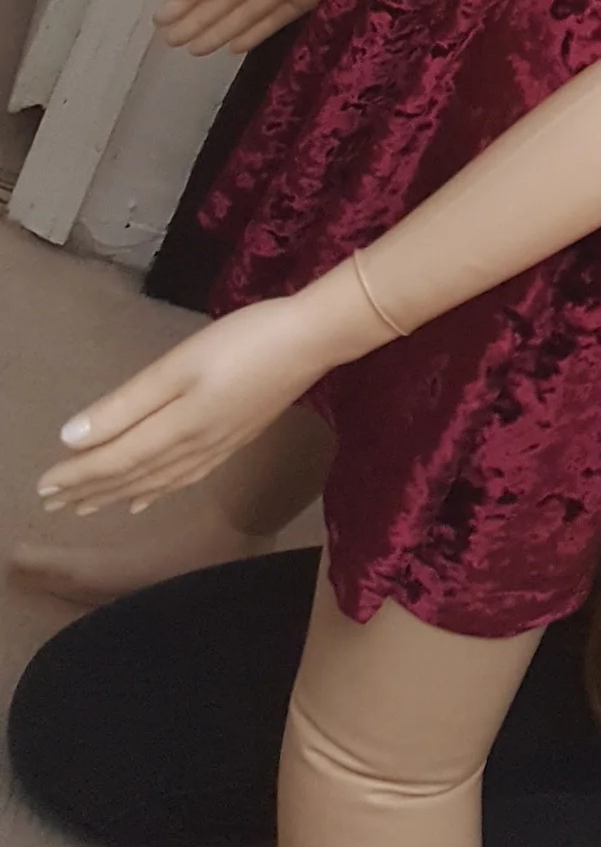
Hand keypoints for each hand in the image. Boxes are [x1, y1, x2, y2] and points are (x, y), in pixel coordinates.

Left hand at [35, 292, 347, 517]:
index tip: (42, 487)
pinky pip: (182, 479)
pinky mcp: (233, 439)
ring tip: (88, 506)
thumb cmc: (244, 341)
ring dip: (118, 494)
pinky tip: (148, 496)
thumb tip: (73, 438)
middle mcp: (193, 449)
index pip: (114, 461)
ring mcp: (216, 448)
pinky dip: (157, 491)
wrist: (313, 341)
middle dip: (90, 490)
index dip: (76, 475)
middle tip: (53, 503)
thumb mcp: (179, 364)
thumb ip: (126, 404)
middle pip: (131, 477)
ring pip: (155, 482)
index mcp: (176, 429)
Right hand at [154, 0, 364, 55]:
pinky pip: (272, 20)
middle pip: (223, 0)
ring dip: (219, 30)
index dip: (186, 1)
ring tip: (194, 50)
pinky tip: (233, 47)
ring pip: (243, 13)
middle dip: (196, 20)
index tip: (160, 20)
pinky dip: (253, 33)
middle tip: (168, 41)